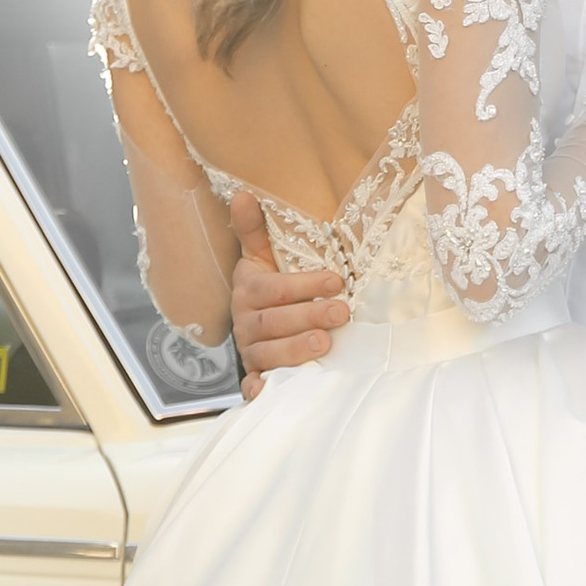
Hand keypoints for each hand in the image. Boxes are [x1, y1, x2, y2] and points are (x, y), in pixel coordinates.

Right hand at [228, 191, 347, 400]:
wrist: (258, 329)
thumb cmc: (272, 290)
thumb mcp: (262, 258)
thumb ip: (254, 231)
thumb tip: (244, 194)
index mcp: (247, 292)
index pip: (272, 289)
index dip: (303, 285)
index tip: (337, 281)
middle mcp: (245, 324)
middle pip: (272, 323)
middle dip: (307, 317)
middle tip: (341, 313)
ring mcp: (251, 353)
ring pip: (267, 355)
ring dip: (295, 351)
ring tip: (326, 345)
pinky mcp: (256, 378)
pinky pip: (255, 387)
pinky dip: (261, 391)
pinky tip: (272, 392)